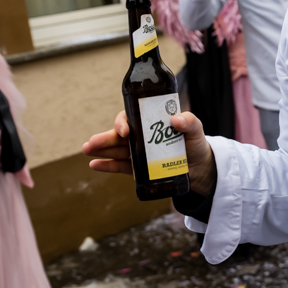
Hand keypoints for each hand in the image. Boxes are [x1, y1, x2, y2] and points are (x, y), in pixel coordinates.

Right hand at [83, 109, 216, 195]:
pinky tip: (94, 165)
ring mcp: (139, 153)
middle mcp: (142, 136)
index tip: (124, 131)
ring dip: (101, 150)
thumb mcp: (196, 130)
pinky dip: (107, 165)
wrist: (201, 168)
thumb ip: (190, 122)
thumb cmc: (196, 144)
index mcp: (152, 122)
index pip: (132, 118)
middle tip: (91, 142)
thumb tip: (177, 120)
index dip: (124, 122)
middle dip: (105, 138)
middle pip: (120, 135)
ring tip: (87, 150)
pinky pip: (121, 166)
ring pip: (116, 150)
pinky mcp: (140, 169)